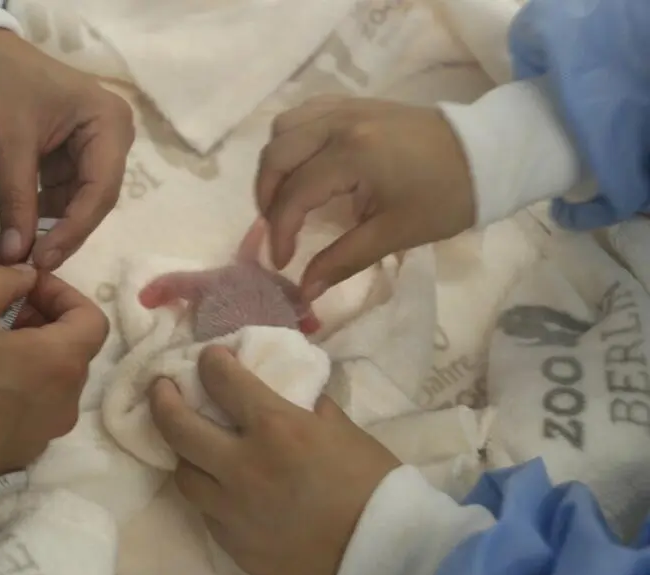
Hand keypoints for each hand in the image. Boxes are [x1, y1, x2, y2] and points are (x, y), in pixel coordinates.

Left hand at [0, 29, 134, 269]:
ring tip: (20, 256)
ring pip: (81, 204)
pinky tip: (21, 235)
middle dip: (64, 233)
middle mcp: (114, 140)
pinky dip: (43, 216)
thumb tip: (14, 255)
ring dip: (52, 230)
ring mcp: (98, 151)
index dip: (74, 229)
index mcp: (109, 125)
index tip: (43, 259)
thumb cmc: (1, 85)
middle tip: (33, 266)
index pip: (100, 190)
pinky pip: (67, 197)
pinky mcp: (78, 160)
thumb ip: (15, 199)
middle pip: (95, 200)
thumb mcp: (8, 142)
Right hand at [0, 265, 107, 502]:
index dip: (65, 296)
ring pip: (56, 384)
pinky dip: (22, 391)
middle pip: (76, 352)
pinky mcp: (21, 457)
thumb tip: (28, 277)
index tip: (28, 289)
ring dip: (35, 357)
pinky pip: (35, 414)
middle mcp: (66, 404)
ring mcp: (45, 436)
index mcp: (60, 365)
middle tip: (4, 312)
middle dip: (47, 324)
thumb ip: (4, 282)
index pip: (94, 320)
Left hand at [149, 347, 400, 574]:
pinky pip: (206, 511)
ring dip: (184, 453)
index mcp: (275, 427)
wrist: (383, 556)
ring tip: (191, 445)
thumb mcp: (344, 429)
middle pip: (177, 426)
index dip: (211, 362)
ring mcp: (232, 509)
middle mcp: (242, 466)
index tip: (210, 357)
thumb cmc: (372, 484)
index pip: (223, 381)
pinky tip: (221, 488)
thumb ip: (307, 408)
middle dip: (162, 398)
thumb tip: (290, 398)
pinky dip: (209, 493)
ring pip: (183, 474)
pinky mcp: (232, 543)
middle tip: (161, 386)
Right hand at [256, 96, 474, 301]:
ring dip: (276, 164)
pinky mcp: (355, 103)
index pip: (295, 194)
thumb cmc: (445, 198)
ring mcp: (346, 107)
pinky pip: (305, 113)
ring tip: (286, 197)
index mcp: (352, 155)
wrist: (486, 154)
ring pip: (284, 128)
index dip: (280, 232)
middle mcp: (340, 123)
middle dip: (267, 197)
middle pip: (276, 155)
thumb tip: (305, 291)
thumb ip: (343, 259)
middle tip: (278, 230)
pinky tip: (305, 165)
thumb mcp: (395, 233)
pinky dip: (294, 140)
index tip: (283, 263)